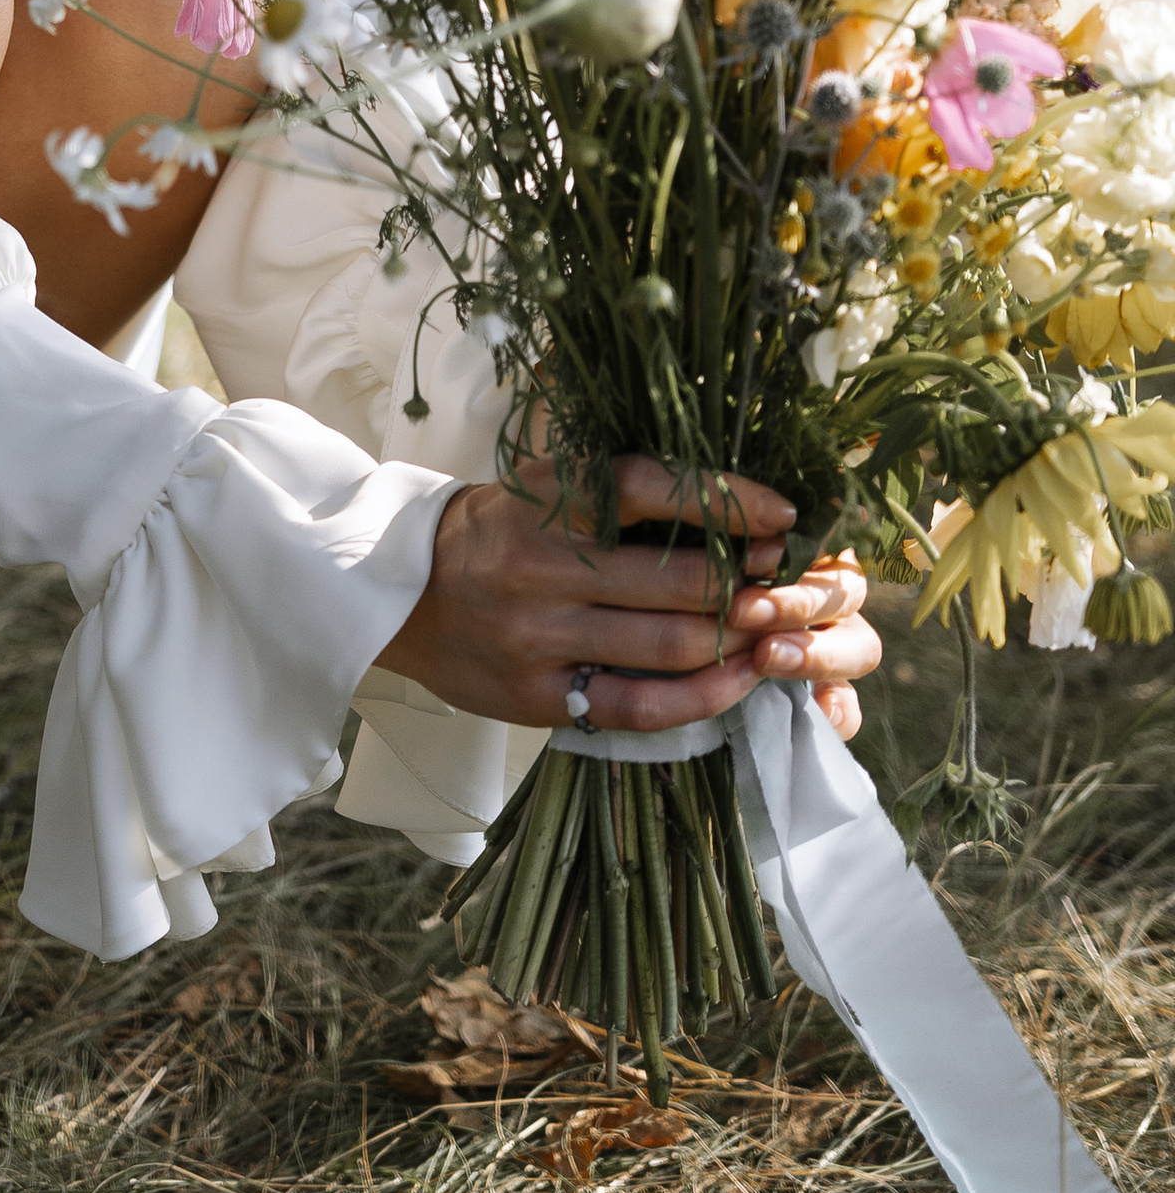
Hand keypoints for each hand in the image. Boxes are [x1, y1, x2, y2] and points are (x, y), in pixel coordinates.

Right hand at [380, 454, 882, 743]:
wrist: (401, 590)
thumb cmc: (499, 529)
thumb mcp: (546, 486)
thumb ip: (624, 491)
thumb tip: (737, 501)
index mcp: (547, 501)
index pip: (650, 487)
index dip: (730, 500)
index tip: (786, 512)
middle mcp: (542, 566)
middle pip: (678, 579)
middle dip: (750, 583)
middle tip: (790, 583)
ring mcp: (540, 637)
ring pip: (670, 646)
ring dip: (738, 641)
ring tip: (775, 631)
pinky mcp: (539, 697)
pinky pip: (640, 706)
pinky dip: (702, 697)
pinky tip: (738, 681)